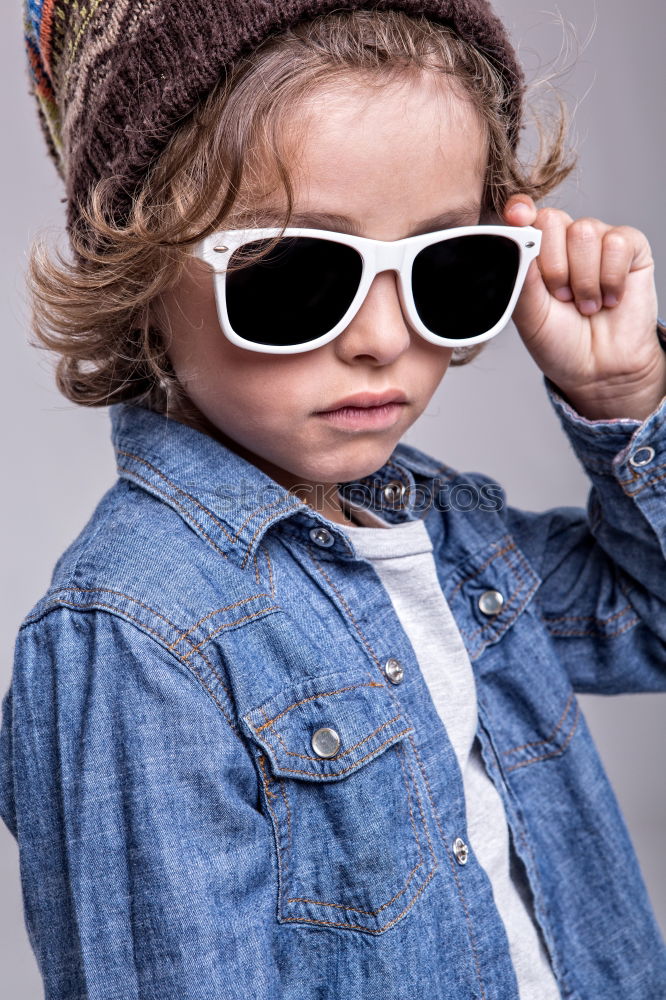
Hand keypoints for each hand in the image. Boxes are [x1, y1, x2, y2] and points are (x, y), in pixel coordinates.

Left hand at [504, 195, 665, 420]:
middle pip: (552, 220)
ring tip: (586, 305)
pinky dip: (610, 278)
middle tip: (562, 298)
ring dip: (583, 280)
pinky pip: (617, 243)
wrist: (598, 370)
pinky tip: (610, 299)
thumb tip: (518, 240)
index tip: (516, 217)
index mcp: (536, 253)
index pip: (524, 216)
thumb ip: (521, 278)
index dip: (520, 211)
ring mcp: (599, 241)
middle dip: (554, 266)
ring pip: (584, 232)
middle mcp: (566, 241)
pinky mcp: (631, 248)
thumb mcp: (528, 315)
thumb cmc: (560, 342)